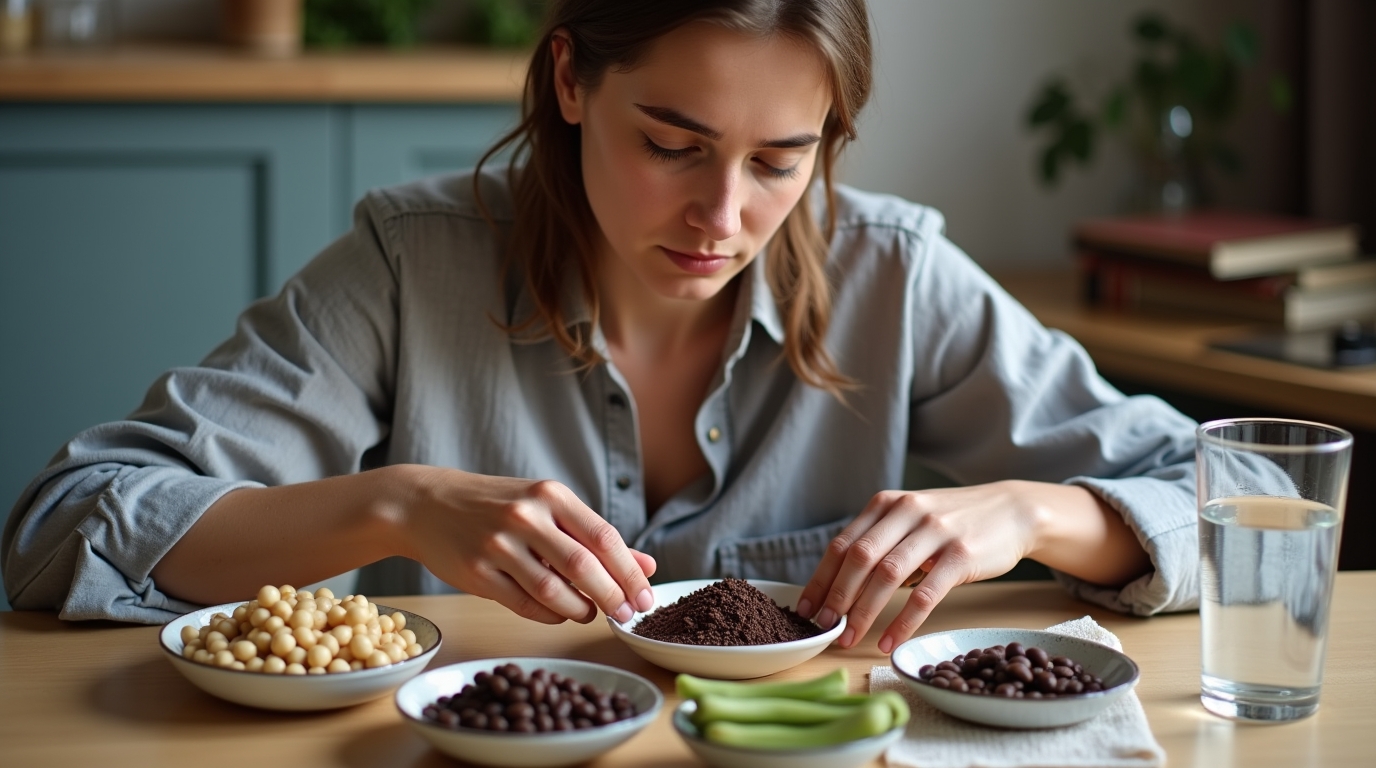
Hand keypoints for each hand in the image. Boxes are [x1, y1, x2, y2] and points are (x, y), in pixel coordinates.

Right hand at [395, 465, 656, 625]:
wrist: (425, 504)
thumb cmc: (496, 506)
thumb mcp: (546, 507)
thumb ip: (594, 536)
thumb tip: (646, 565)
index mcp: (550, 494)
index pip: (604, 537)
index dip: (630, 572)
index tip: (645, 597)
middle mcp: (525, 516)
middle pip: (583, 566)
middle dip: (613, 597)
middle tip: (627, 615)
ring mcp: (497, 544)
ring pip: (553, 590)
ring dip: (580, 610)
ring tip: (591, 613)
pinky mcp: (475, 572)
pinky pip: (523, 604)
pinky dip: (549, 615)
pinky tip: (559, 614)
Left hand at [796, 481, 1038, 653]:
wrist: (1012, 510)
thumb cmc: (953, 521)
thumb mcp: (910, 519)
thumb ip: (878, 541)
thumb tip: (838, 586)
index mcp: (886, 504)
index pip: (842, 545)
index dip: (820, 579)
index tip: (806, 609)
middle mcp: (906, 512)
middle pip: (859, 559)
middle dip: (836, 598)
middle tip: (823, 628)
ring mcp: (934, 532)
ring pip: (887, 576)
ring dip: (863, 612)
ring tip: (849, 638)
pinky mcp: (961, 555)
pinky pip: (925, 594)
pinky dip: (903, 621)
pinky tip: (890, 640)